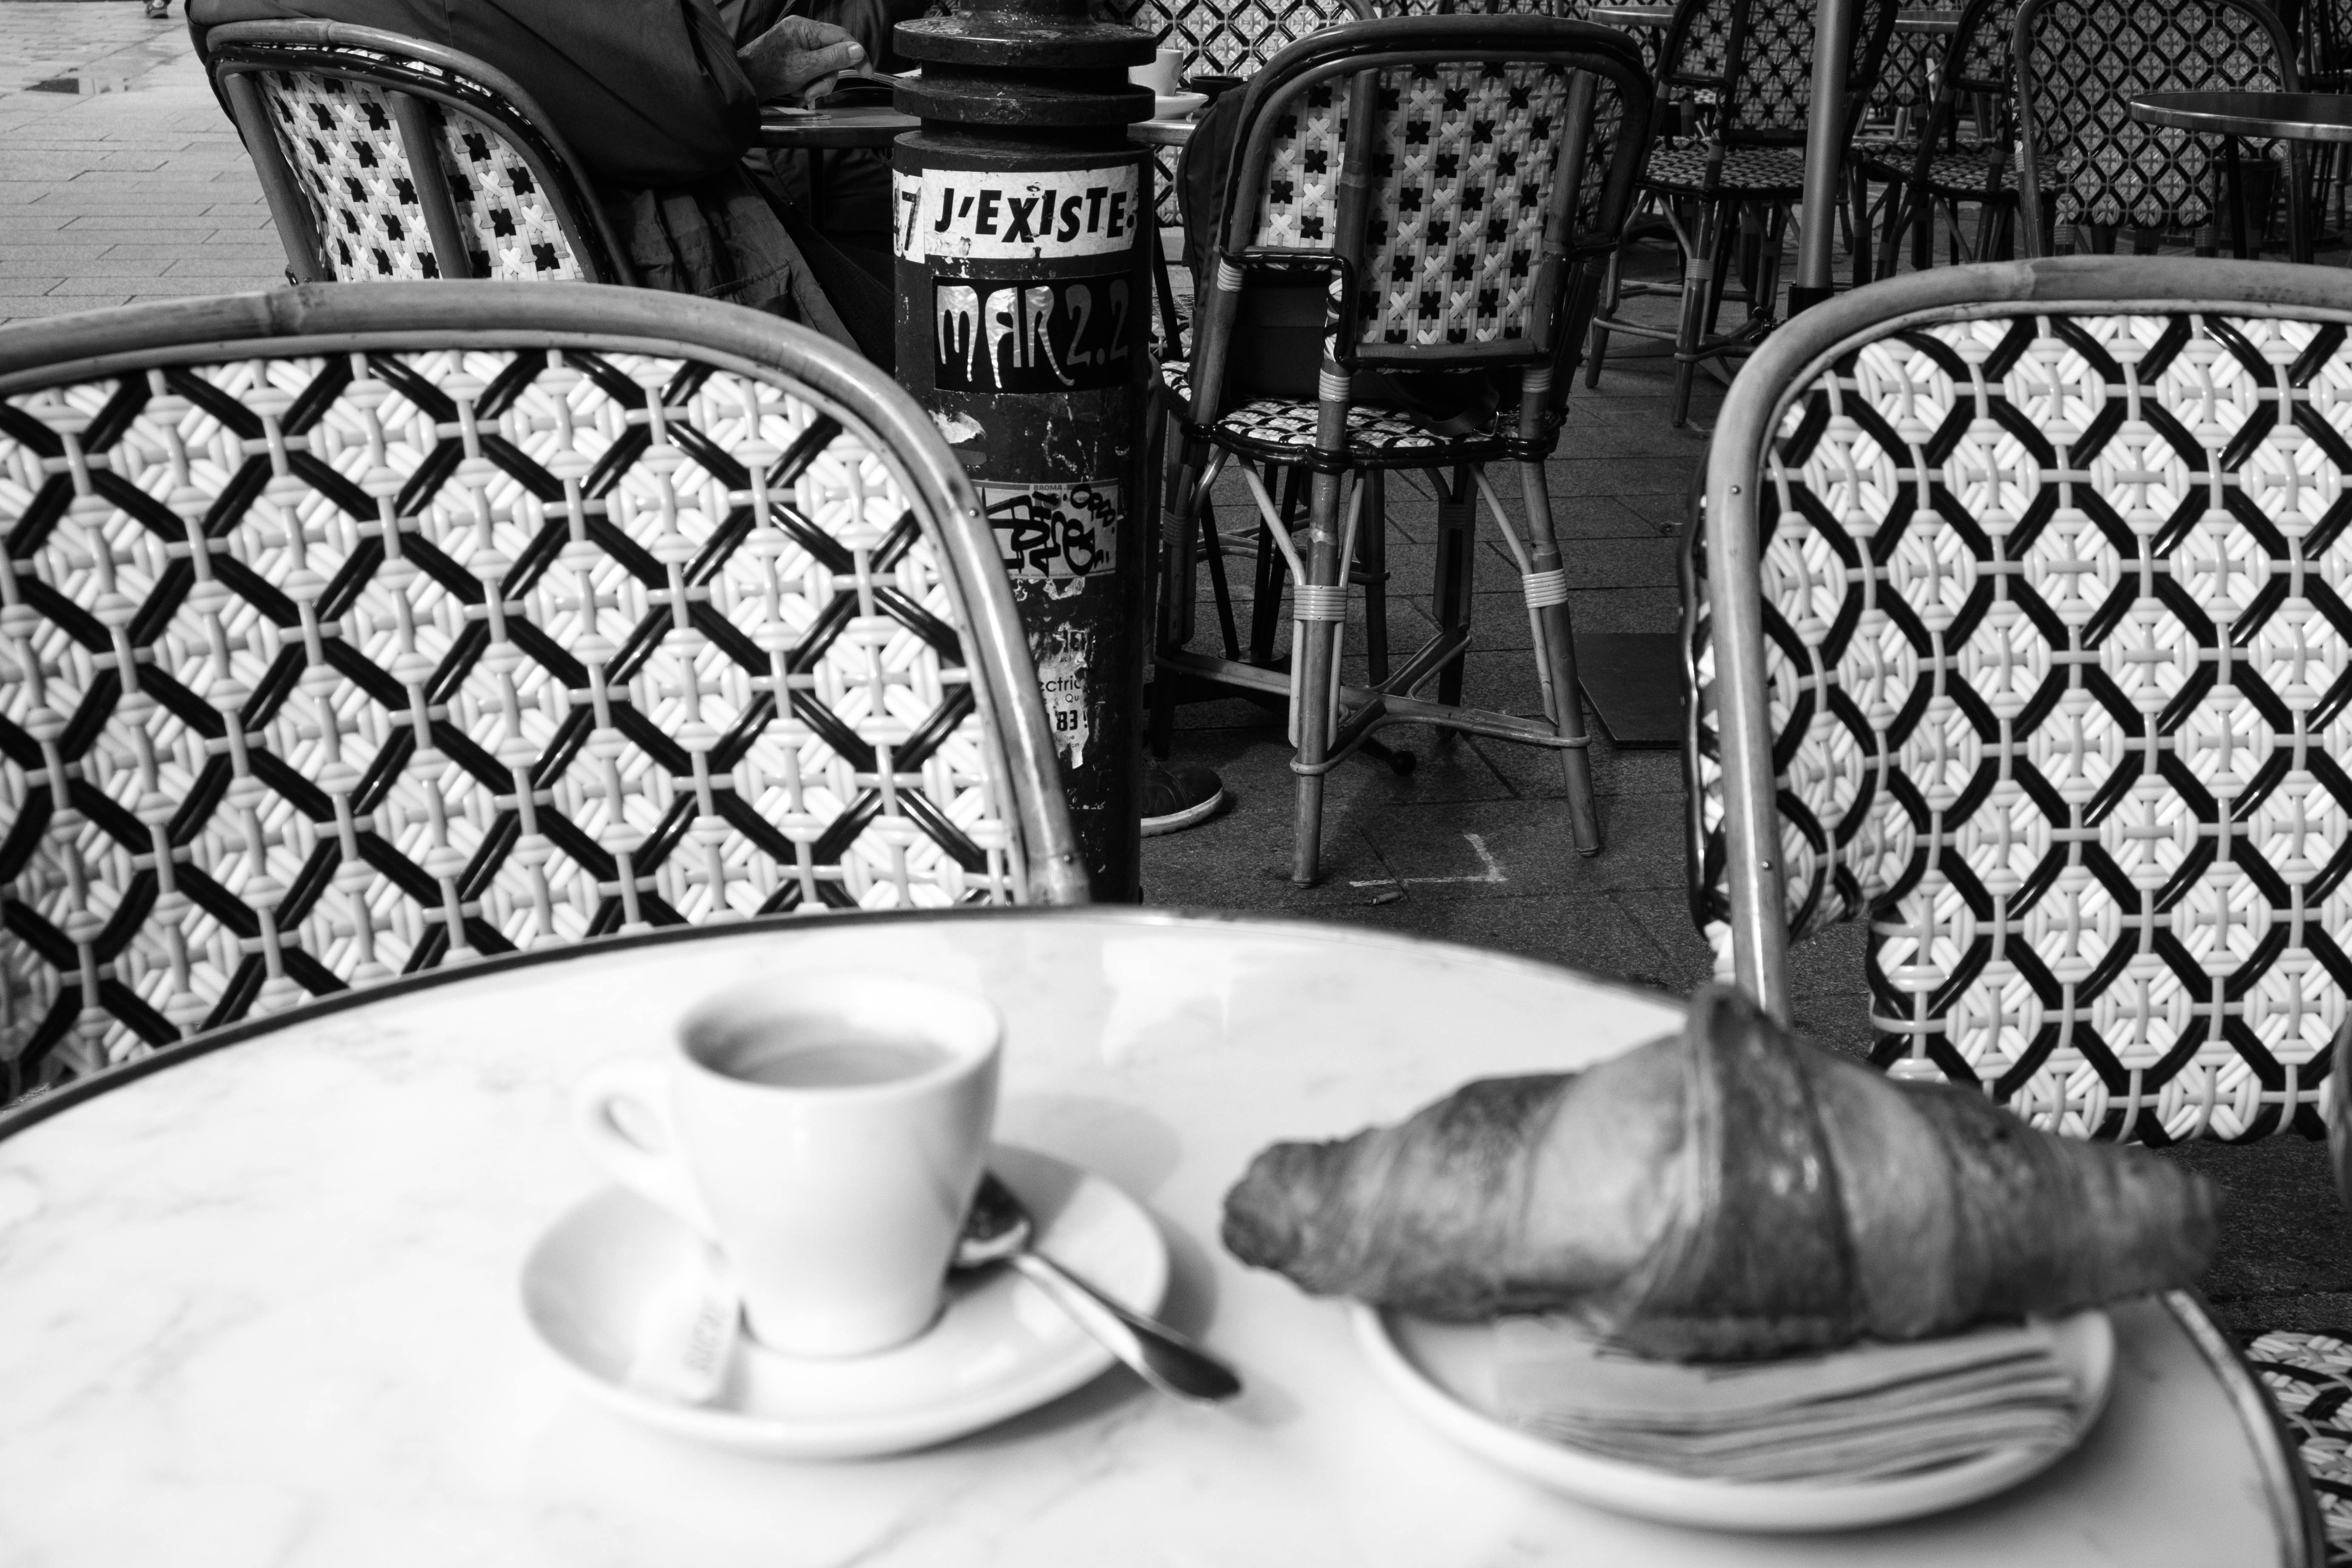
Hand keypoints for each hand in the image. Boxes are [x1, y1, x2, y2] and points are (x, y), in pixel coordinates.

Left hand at [740, 16, 866, 104]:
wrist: (742, 84)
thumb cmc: (767, 72)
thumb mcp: (806, 67)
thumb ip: (834, 58)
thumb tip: (858, 49)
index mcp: (804, 28)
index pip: (840, 36)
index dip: (856, 54)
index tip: (866, 73)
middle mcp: (801, 34)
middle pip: (831, 56)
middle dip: (825, 78)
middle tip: (814, 93)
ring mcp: (796, 47)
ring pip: (821, 67)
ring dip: (815, 85)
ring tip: (801, 96)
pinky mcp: (792, 60)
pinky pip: (810, 72)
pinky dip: (806, 86)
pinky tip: (796, 94)